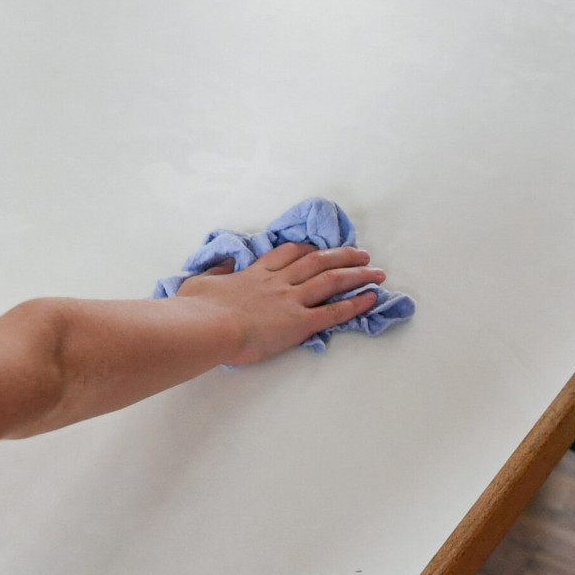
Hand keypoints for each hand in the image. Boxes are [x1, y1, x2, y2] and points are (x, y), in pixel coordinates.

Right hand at [175, 242, 385, 364]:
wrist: (208, 326)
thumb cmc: (198, 309)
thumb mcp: (200, 283)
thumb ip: (216, 275)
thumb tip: (223, 269)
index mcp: (255, 274)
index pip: (287, 255)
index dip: (308, 250)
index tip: (319, 248)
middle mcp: (278, 282)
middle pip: (317, 262)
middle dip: (341, 256)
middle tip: (361, 254)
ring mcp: (291, 300)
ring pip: (331, 281)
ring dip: (357, 275)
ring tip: (376, 272)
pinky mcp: (299, 322)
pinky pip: (334, 311)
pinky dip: (355, 303)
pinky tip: (371, 298)